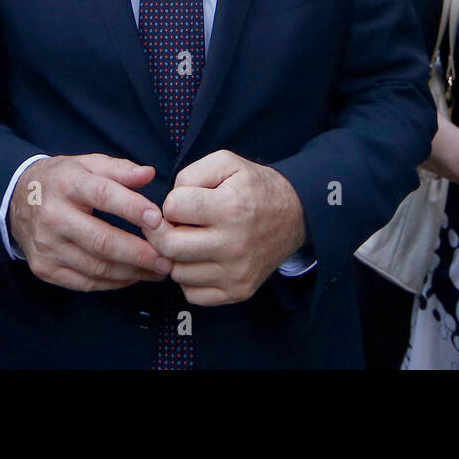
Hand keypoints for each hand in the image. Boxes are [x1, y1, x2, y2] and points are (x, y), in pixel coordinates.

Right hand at [8, 154, 171, 291]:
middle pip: (102, 241)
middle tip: (167, 259)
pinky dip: (113, 284)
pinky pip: (84, 282)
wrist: (17, 199)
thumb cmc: (62, 180)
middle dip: (140, 254)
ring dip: (132, 272)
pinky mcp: (43, 268)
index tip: (158, 220)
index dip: (132, 208)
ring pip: (96, 267)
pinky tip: (132, 276)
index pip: (103, 196)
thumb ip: (120, 169)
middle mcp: (53, 217)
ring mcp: (46, 246)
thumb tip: (149, 174)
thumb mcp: (88, 164)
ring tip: (157, 270)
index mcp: (67, 184)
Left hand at [145, 150, 306, 305]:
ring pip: (177, 273)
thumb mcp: (227, 163)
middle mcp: (233, 244)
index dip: (172, 202)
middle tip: (170, 225)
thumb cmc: (256, 188)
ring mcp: (236, 272)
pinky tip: (201, 261)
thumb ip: (190, 175)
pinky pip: (193, 294)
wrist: (297, 215)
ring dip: (177, 256)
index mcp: (230, 208)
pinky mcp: (239, 291)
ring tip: (192, 241)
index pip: (173, 208)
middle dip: (161, 232)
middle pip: (169, 246)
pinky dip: (190, 279)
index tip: (184, 202)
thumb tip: (166, 207)